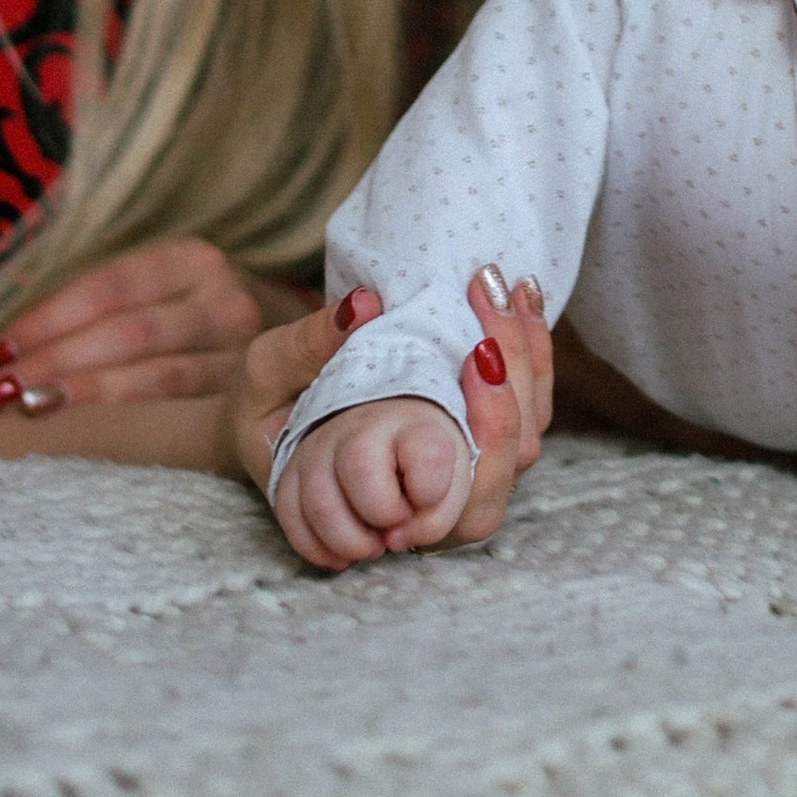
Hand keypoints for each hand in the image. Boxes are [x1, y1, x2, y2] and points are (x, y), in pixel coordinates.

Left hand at [0, 237, 312, 414]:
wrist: (297, 343)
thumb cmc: (194, 316)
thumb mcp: (158, 287)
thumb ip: (96, 306)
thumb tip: (3, 345)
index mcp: (190, 259)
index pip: (109, 287)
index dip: (49, 319)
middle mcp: (223, 298)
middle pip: (129, 332)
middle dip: (56, 362)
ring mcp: (243, 352)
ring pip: (155, 378)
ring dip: (85, 396)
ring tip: (28, 411)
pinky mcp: (248, 398)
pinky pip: (181, 414)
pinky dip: (126, 425)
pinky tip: (87, 437)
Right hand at [229, 267, 552, 539]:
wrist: (267, 429)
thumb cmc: (263, 411)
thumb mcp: (264, 375)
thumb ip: (305, 348)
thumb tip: (363, 307)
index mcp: (373, 506)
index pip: (452, 498)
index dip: (484, 429)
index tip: (478, 352)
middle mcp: (425, 509)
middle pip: (504, 469)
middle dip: (512, 380)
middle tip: (489, 293)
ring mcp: (455, 482)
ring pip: (523, 446)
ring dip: (528, 362)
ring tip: (509, 287)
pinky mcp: (473, 447)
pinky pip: (525, 415)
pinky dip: (533, 355)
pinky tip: (523, 294)